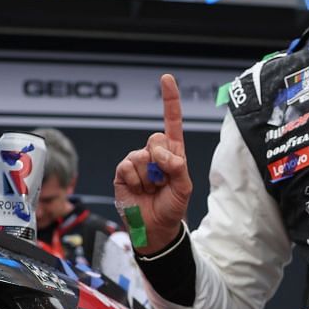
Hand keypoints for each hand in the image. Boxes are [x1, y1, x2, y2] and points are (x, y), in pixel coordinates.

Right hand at [112, 74, 193, 250]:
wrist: (155, 228)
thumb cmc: (172, 207)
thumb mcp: (185, 187)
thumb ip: (177, 166)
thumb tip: (160, 153)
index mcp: (173, 153)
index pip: (171, 121)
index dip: (169, 100)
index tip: (166, 79)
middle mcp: (154, 154)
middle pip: (155, 138)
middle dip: (161, 160)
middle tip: (163, 180)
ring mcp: (137, 162)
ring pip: (141, 156)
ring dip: (148, 177)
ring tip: (151, 189)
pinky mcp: (123, 172)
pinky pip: (128, 166)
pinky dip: (135, 180)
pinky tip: (138, 190)